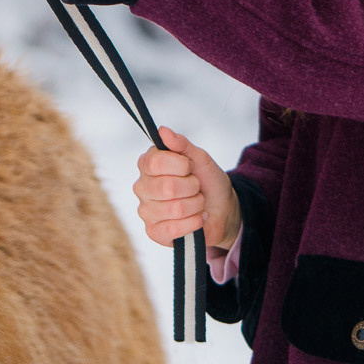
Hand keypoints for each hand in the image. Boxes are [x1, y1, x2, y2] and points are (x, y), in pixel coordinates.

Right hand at [132, 127, 240, 249]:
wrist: (221, 209)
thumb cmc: (207, 182)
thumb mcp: (200, 158)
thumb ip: (181, 144)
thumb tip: (163, 131)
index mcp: (148, 164)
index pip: (155, 162)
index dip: (180, 165)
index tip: (190, 167)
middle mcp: (142, 187)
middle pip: (167, 187)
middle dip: (192, 187)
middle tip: (196, 187)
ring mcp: (146, 211)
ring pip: (175, 209)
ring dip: (196, 205)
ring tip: (197, 203)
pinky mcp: (154, 232)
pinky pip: (174, 228)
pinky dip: (194, 222)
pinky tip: (196, 219)